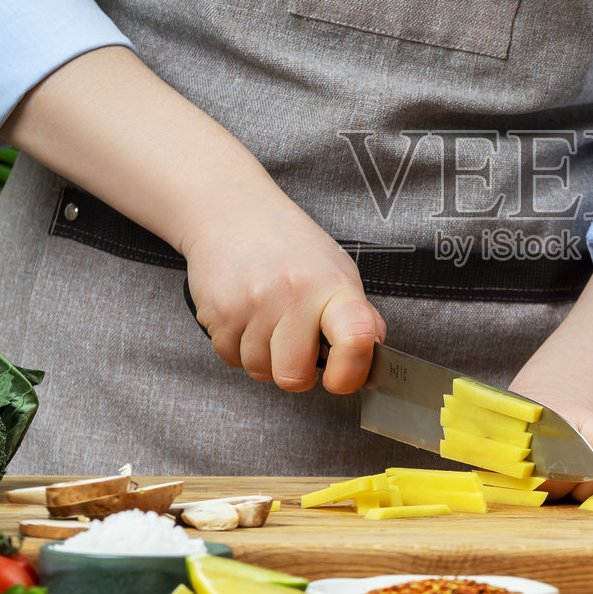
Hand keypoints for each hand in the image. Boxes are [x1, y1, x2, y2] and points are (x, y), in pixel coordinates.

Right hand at [184, 199, 384, 393]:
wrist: (233, 214)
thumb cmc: (289, 245)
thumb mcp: (335, 269)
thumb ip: (358, 313)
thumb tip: (375, 350)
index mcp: (331, 285)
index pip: (355, 338)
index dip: (351, 373)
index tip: (342, 380)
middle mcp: (292, 294)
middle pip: (293, 376)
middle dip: (296, 374)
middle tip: (297, 351)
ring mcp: (251, 304)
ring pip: (259, 371)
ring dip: (264, 359)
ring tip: (268, 323)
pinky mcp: (217, 311)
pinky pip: (229, 358)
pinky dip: (238, 348)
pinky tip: (246, 318)